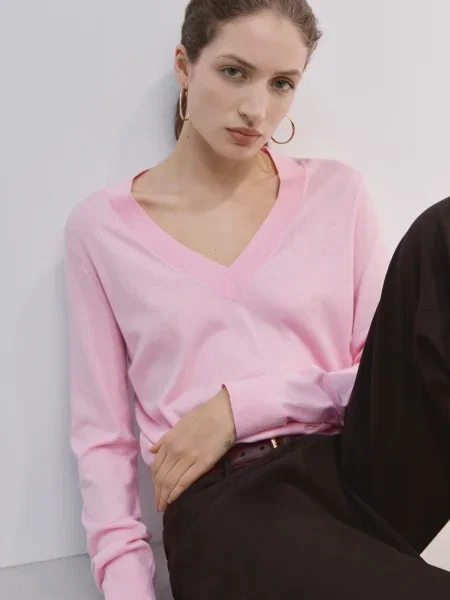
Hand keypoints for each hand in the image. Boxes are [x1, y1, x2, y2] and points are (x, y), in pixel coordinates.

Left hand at [149, 386, 235, 511]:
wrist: (223, 413)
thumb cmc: (204, 415)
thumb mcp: (180, 424)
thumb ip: (165, 439)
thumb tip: (152, 450)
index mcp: (169, 441)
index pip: (156, 467)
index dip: (154, 482)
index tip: (156, 491)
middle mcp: (175, 451)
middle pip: (161, 477)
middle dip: (158, 494)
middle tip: (158, 505)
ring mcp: (188, 458)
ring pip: (170, 482)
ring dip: (165, 497)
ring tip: (164, 507)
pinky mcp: (202, 464)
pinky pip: (185, 482)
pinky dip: (177, 493)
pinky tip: (173, 500)